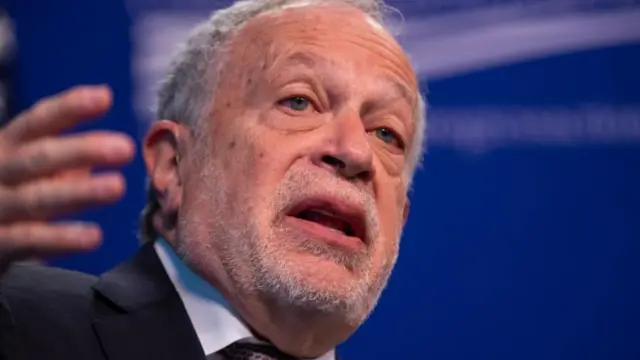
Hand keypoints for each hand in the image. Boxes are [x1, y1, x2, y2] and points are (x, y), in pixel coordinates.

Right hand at [0, 85, 134, 273]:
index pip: (38, 121)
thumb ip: (66, 158)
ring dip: (80, 192)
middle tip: (126, 148)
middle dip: (82, 150)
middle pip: (39, 156)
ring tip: (118, 187)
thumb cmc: (10, 198)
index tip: (105, 97)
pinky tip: (94, 237)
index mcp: (7, 147)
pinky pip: (29, 239)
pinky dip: (62, 238)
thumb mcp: (32, 172)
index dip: (69, 108)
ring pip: (37, 197)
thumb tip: (115, 144)